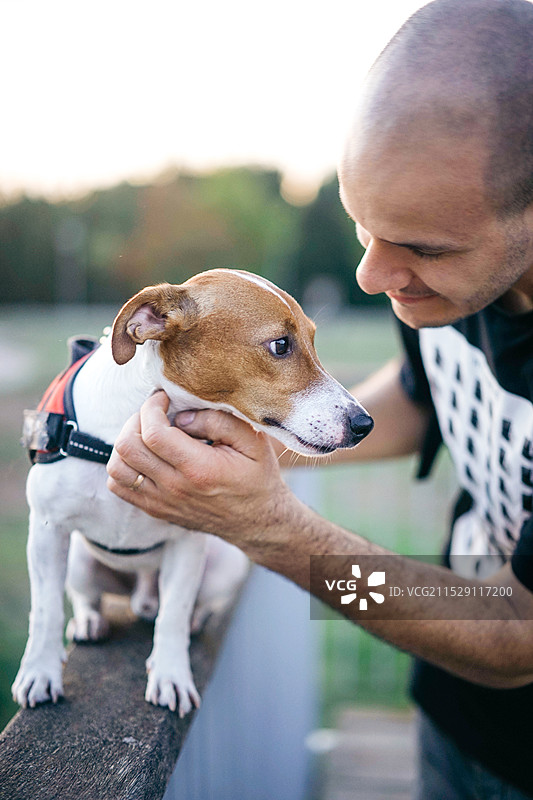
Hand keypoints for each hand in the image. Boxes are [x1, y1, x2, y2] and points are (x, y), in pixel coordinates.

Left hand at [107, 392, 295, 550]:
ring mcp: (161, 501)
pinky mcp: (154, 509)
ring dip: (126, 442)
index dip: (152, 407)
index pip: (153, 433)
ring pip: (117, 467)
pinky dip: (124, 465)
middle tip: (156, 413)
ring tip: (148, 433)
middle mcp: (175, 488)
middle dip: (136, 419)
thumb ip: (219, 421)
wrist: (256, 521)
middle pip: (127, 447)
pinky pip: (118, 486)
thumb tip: (181, 415)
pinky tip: (146, 455)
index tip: (164, 398)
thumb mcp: (253, 441)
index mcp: (199, 469)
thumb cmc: (256, 476)